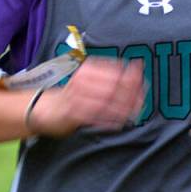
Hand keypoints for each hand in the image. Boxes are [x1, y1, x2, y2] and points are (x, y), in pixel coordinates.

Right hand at [30, 58, 144, 136]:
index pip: (114, 70)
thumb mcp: (88, 78)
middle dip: (131, 93)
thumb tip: (135, 75)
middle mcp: (82, 81)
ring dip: (123, 108)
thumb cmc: (73, 93)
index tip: (142, 80)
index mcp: (87, 69)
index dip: (131, 75)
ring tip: (135, 111)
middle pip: (113, 86)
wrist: (47, 108)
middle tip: (142, 98)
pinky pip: (97, 118)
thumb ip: (108, 76)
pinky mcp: (73, 114)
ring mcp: (77, 98)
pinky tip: (120, 122)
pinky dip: (110, 120)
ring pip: (107, 102)